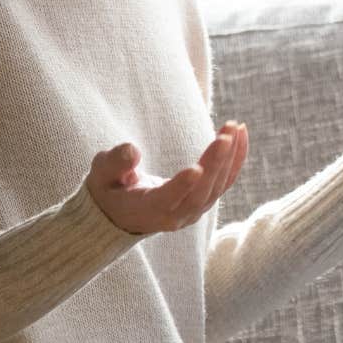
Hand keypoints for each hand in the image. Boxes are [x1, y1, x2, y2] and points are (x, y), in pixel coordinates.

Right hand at [87, 121, 248, 234]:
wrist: (122, 213)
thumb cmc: (109, 190)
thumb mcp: (101, 176)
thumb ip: (114, 164)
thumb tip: (131, 150)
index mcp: (147, 210)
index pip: (167, 200)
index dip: (182, 186)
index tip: (196, 168)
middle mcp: (175, 216)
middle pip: (200, 192)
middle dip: (215, 163)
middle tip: (226, 135)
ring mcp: (193, 211)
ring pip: (217, 187)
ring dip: (230, 156)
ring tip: (234, 127)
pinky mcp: (204, 201)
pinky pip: (225, 181)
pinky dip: (236, 158)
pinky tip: (240, 133)